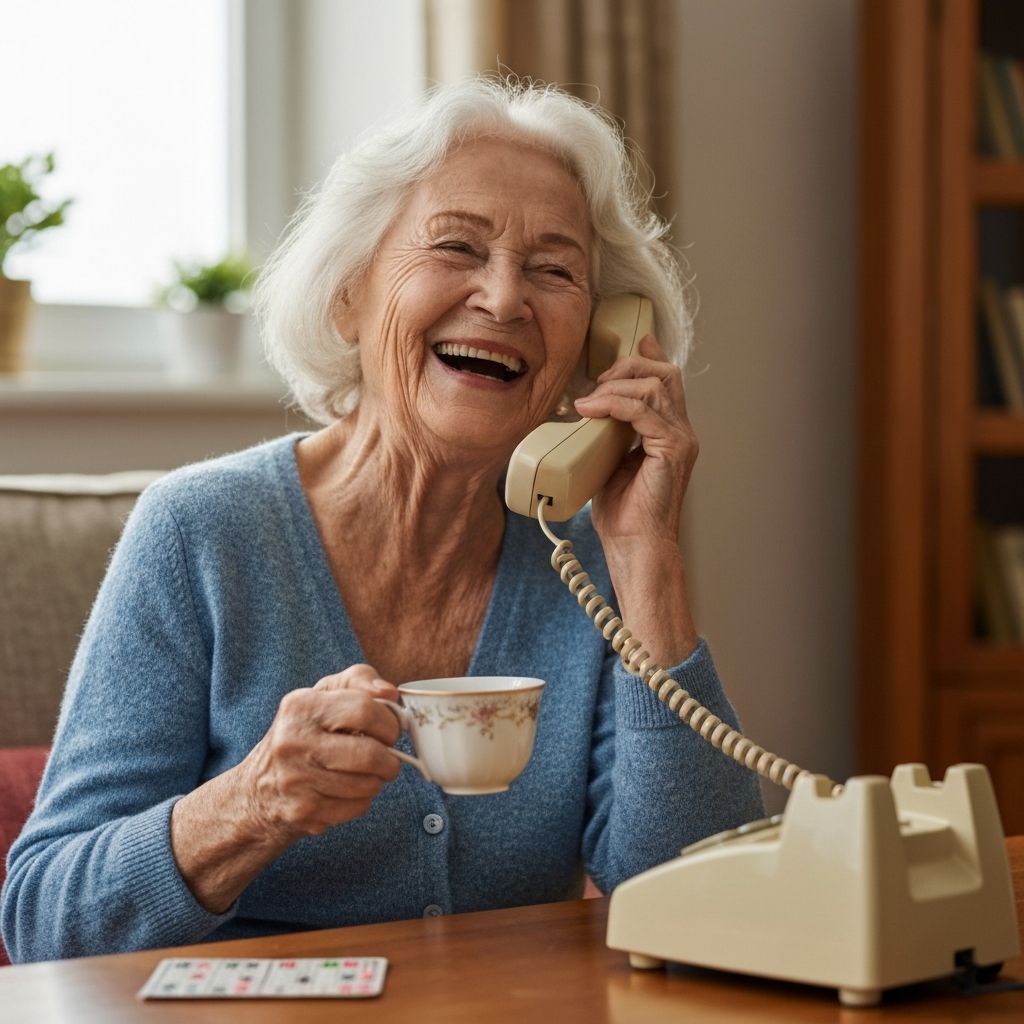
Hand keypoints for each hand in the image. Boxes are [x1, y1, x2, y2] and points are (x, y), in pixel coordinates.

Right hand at [239, 664, 402, 842]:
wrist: (258, 789)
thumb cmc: (303, 734)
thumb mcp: (323, 694)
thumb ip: (358, 680)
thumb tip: (390, 691)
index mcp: (301, 706)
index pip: (365, 710)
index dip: (389, 723)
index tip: (389, 730)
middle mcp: (293, 741)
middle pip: (370, 754)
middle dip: (390, 760)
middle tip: (387, 759)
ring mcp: (296, 779)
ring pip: (368, 784)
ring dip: (376, 781)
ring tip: (363, 773)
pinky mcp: (303, 811)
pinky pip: (357, 807)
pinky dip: (362, 800)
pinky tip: (346, 791)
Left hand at [573, 334, 696, 546]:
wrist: (634, 545)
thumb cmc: (622, 513)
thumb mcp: (609, 459)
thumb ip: (609, 432)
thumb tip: (588, 410)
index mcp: (670, 433)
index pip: (666, 381)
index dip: (649, 356)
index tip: (629, 342)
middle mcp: (682, 432)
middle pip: (665, 373)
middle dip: (629, 366)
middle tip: (598, 380)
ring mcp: (681, 440)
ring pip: (656, 386)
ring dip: (617, 385)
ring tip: (589, 399)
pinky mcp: (673, 450)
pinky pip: (644, 410)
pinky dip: (614, 404)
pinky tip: (591, 410)